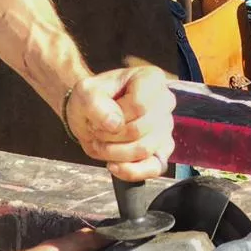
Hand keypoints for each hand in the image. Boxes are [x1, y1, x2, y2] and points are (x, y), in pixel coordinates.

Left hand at [62, 65, 175, 179]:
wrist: (91, 114)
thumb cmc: (92, 98)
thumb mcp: (85, 93)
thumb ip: (96, 104)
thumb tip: (115, 124)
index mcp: (152, 79)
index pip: (139, 105)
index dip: (116, 116)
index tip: (99, 115)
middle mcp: (165, 102)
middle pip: (141, 129)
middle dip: (111, 136)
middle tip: (95, 131)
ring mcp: (166, 128)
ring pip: (145, 150)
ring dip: (116, 152)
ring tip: (101, 143)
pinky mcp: (162, 151)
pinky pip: (154, 168)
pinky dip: (131, 171)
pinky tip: (113, 165)